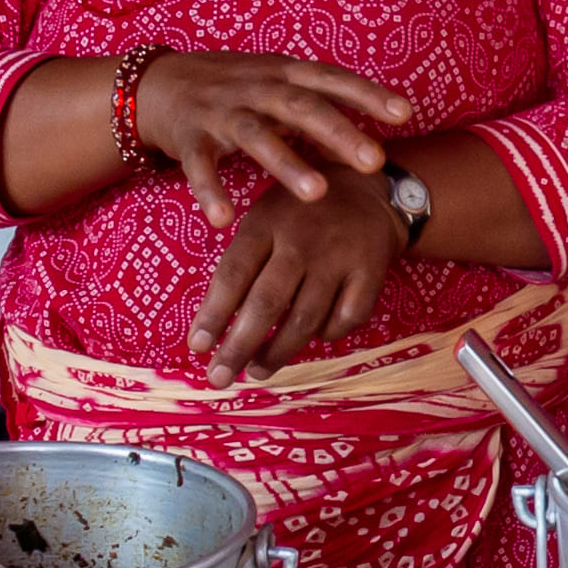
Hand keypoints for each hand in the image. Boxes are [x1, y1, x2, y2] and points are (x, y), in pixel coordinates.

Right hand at [131, 52, 414, 222]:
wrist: (157, 83)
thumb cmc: (233, 89)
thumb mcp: (278, 83)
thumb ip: (321, 104)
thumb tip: (382, 132)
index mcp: (282, 72)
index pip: (331, 79)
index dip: (368, 94)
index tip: (405, 114)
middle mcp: (255, 87)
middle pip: (301, 106)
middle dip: (339, 132)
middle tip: (374, 161)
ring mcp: (220, 111)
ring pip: (256, 135)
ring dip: (287, 163)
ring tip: (316, 193)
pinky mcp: (189, 137)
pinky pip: (199, 166)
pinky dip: (209, 190)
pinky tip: (224, 218)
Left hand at [191, 176, 408, 376]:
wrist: (367, 189)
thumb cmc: (299, 214)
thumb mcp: (263, 220)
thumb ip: (240, 265)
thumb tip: (211, 325)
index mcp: (265, 225)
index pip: (233, 275)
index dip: (214, 314)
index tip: (197, 347)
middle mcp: (300, 242)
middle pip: (267, 303)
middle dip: (239, 346)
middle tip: (219, 377)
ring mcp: (337, 258)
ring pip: (305, 318)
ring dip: (278, 352)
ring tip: (257, 371)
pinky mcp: (370, 271)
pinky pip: (346, 318)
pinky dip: (328, 334)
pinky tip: (314, 338)